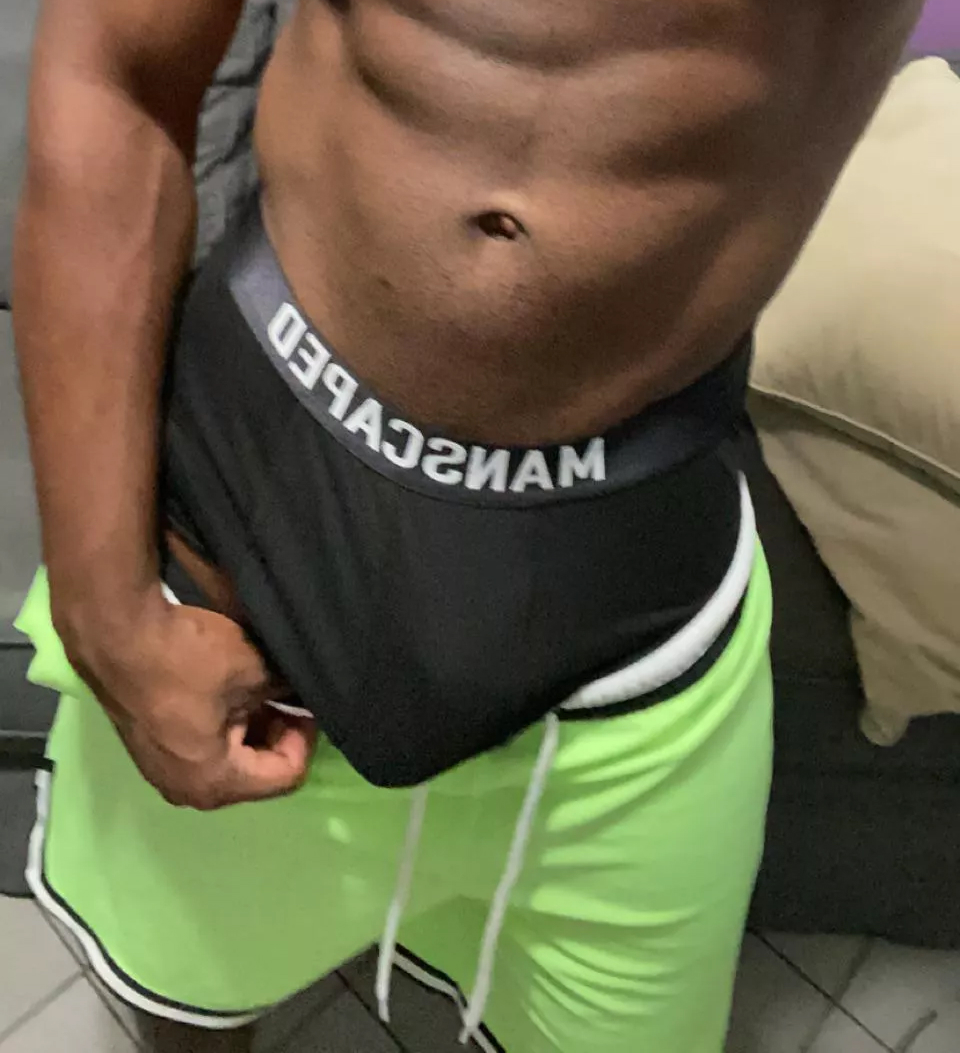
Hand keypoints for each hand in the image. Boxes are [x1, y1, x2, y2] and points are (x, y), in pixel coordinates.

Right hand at [60, 584, 315, 809]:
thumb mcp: (254, 671)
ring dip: (252, 728)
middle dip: (278, 733)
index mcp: (215, 782)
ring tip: (260, 689)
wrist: (116, 632)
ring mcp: (164, 774)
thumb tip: (302, 693)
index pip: (286, 774)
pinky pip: (203, 749)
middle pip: (258, 774)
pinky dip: (224, 726)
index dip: (305, 736)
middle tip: (287, 695)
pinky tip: (229, 691)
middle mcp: (188, 791)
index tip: (305, 703)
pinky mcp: (150, 751)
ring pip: (231, 761)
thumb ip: (288, 692)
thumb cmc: (187, 657)